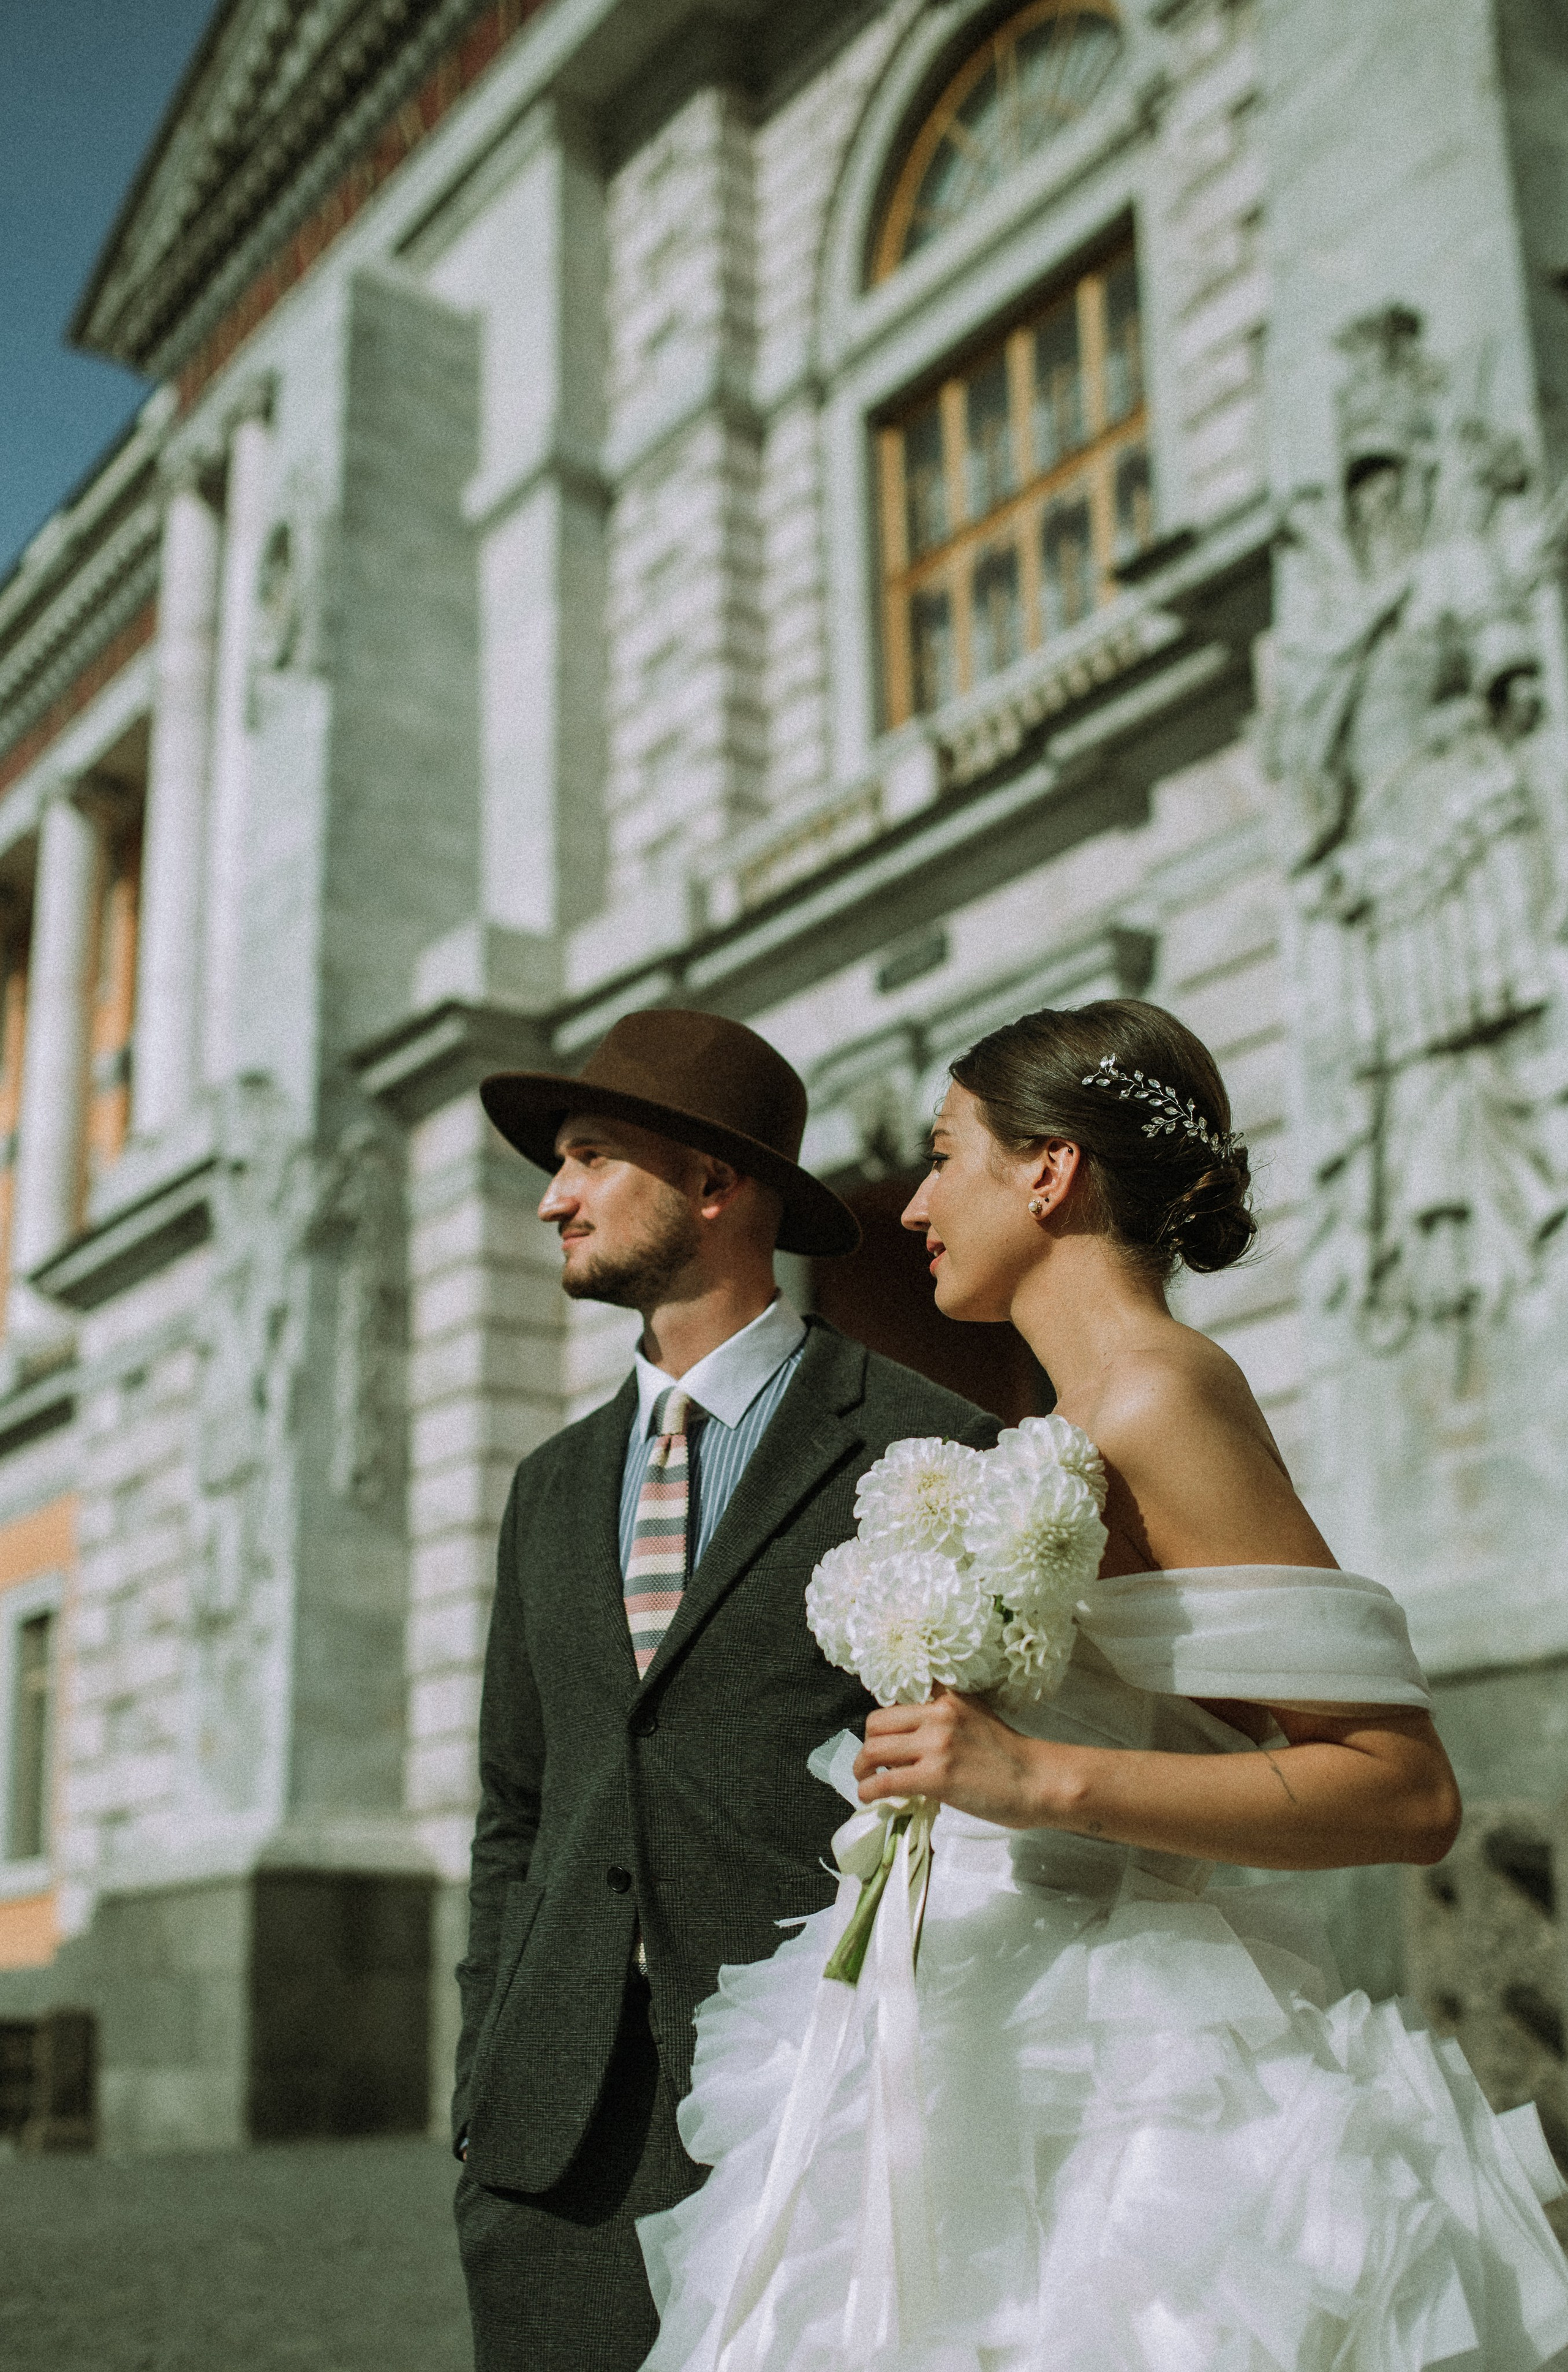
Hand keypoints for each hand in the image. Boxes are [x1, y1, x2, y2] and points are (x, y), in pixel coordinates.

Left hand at [854, 1688, 1069, 1830]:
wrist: (1038, 1781)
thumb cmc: (1011, 1757)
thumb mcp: (976, 1716)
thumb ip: (945, 1716)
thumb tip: (910, 1735)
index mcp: (947, 1699)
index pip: (897, 1700)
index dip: (885, 1723)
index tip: (883, 1739)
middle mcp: (938, 1715)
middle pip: (877, 1723)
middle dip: (867, 1744)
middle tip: (870, 1762)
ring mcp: (936, 1745)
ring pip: (874, 1749)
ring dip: (861, 1767)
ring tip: (864, 1779)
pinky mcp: (935, 1777)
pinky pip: (885, 1781)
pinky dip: (868, 1790)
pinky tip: (870, 1797)